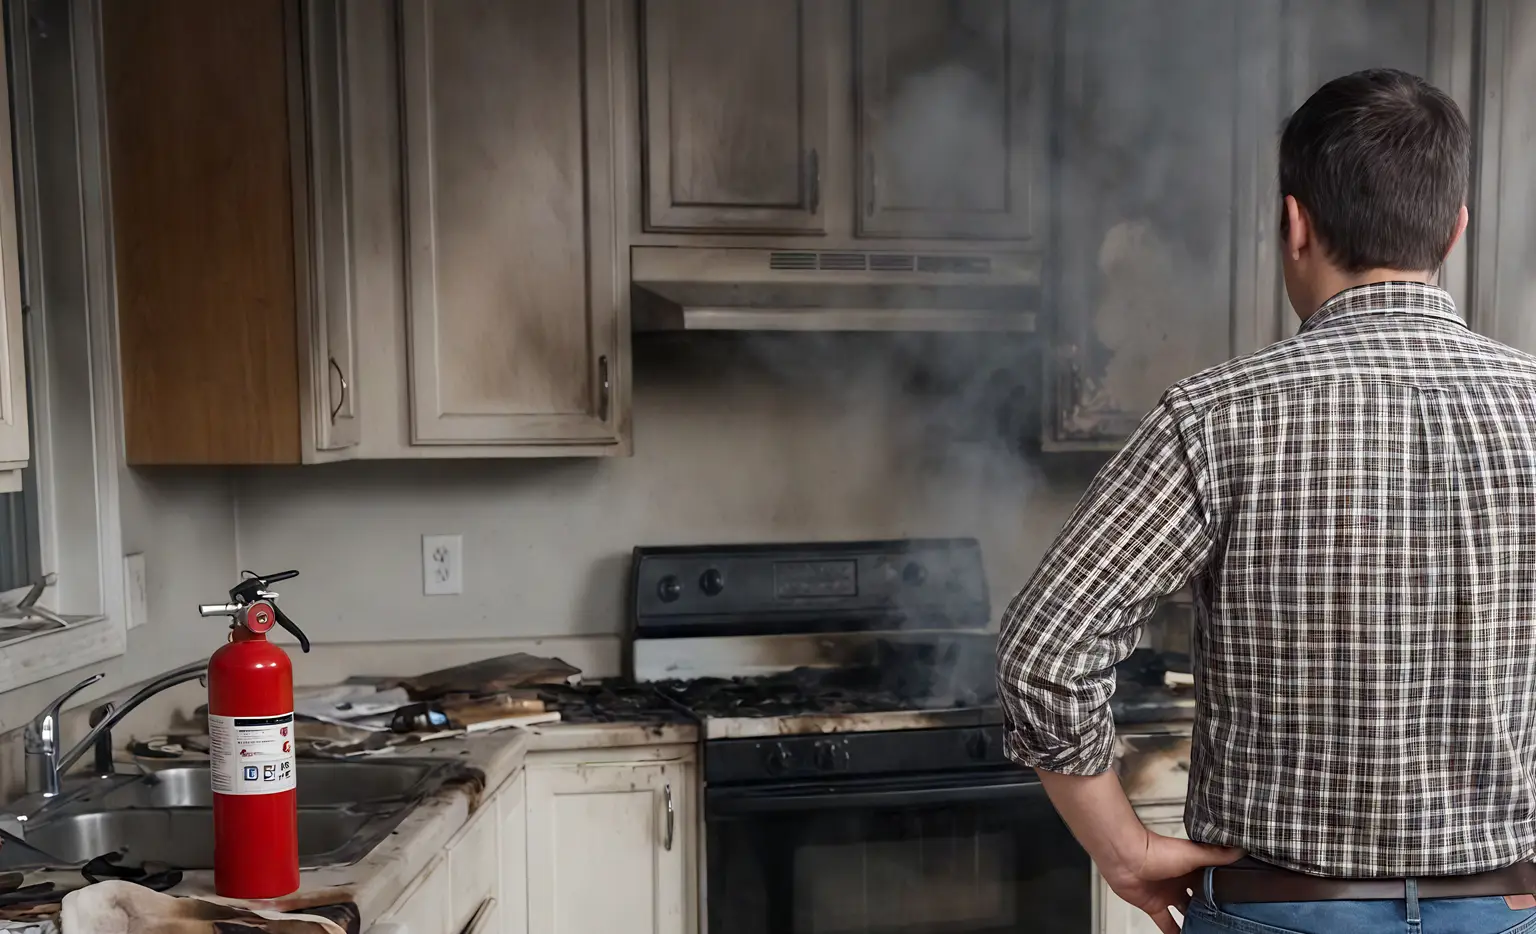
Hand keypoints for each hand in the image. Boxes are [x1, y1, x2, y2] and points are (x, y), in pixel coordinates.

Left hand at [1103, 831, 1243, 933]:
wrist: (1125, 858)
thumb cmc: (1155, 850)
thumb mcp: (1193, 854)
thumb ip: (1216, 854)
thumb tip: (1240, 849)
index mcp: (1193, 866)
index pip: (1214, 880)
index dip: (1224, 890)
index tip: (1238, 901)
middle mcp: (1181, 881)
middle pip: (1201, 898)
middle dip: (1212, 908)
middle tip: (1226, 921)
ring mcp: (1168, 894)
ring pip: (1186, 912)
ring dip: (1196, 921)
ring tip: (1210, 930)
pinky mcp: (1155, 905)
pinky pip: (1167, 924)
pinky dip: (1176, 932)